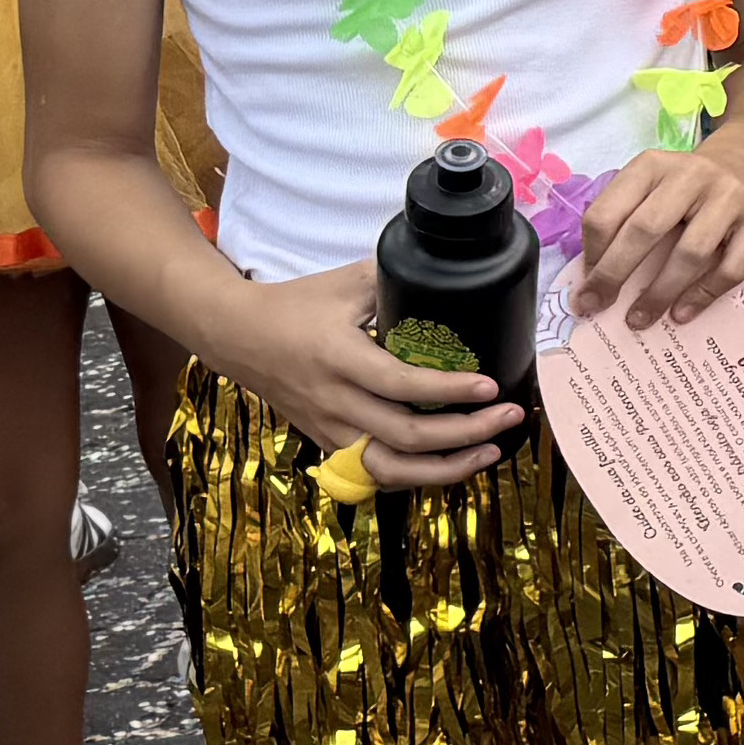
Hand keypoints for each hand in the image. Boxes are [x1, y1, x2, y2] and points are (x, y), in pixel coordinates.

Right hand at [227, 264, 520, 485]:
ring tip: (489, 451)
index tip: (490, 386)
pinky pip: (376, 472)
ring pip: (391, 468)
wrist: (234, 335)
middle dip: (466, 432)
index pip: (401, 384)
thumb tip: (448, 269)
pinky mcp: (327, 442)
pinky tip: (452, 464)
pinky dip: (416, 475)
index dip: (448, 390)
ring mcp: (329, 428)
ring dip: (446, 468)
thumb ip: (394, 278)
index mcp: (339, 358)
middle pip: (406, 435)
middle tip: (509, 416)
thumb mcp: (344, 283)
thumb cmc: (293, 305)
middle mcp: (334, 400)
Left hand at [569, 143, 743, 326]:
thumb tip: (596, 276)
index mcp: (652, 166)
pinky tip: (682, 313)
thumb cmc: (687, 185)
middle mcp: (690, 176)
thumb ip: (625, 216)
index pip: (608, 212)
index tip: (586, 285)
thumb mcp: (651, 184)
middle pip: (644, 230)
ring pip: (689, 253)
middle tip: (597, 306)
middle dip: (615, 275)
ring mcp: (730, 197)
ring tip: (640, 318)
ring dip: (659, 293)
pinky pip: (730, 268)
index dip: (593, 254)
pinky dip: (703, 295)